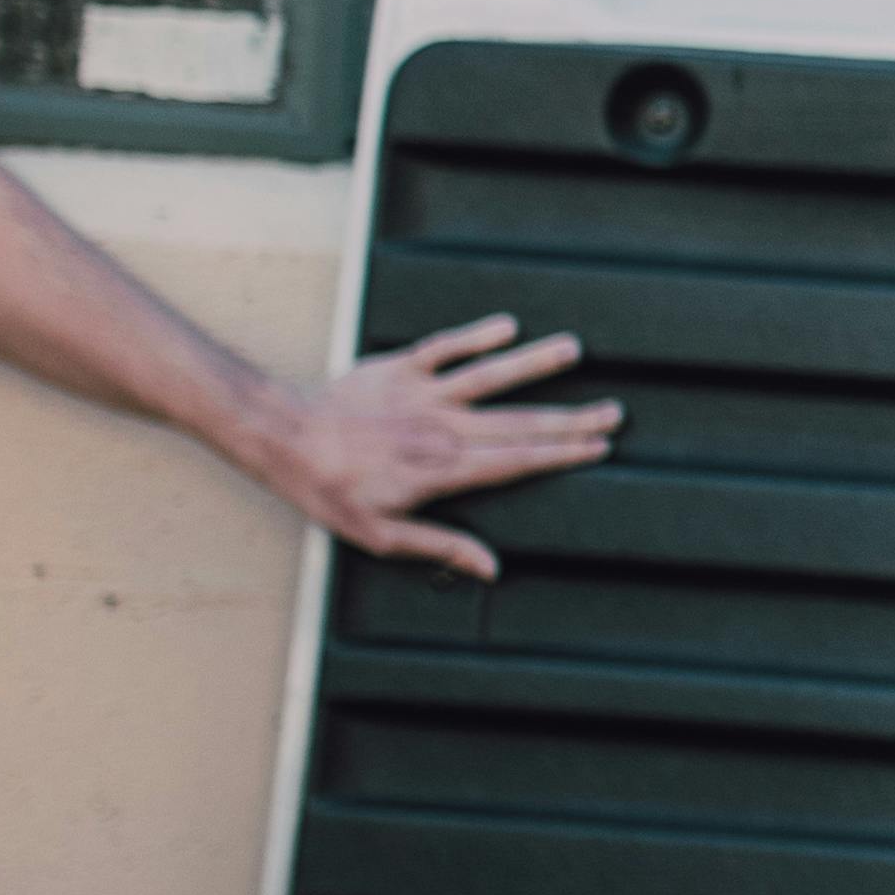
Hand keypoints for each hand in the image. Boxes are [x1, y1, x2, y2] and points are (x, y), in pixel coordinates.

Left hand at [250, 313, 621, 579]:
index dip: (561, 454)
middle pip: (519, 422)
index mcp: (442, 470)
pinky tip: (507, 326)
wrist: (281, 438)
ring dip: (534, 363)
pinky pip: (445, 347)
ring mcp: (423, 394)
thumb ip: (441, 547)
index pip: (517, 461)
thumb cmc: (328, 491)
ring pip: (490, 376)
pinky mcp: (400, 368)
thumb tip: (492, 567)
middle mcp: (442, 428)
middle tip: (613, 412)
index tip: (599, 448)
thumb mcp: (380, 535)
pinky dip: (475, 335)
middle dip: (571, 418)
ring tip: (574, 351)